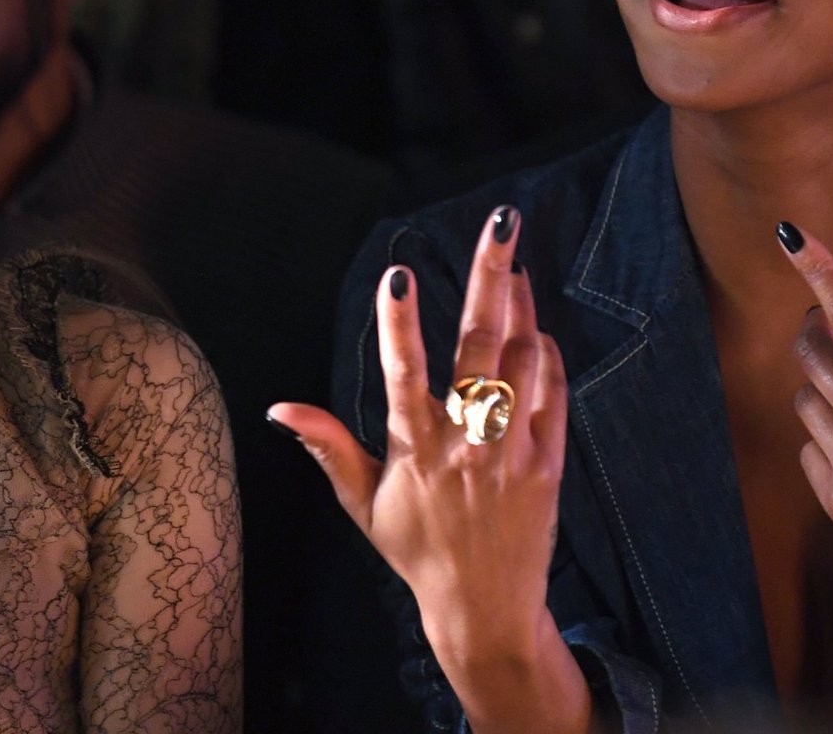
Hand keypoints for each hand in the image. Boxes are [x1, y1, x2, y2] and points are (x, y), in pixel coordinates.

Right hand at [271, 208, 589, 733]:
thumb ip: (328, 447)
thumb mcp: (364, 502)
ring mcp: (511, 450)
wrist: (484, 608)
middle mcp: (464, 442)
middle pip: (478, 343)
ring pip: (522, 359)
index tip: (397, 273)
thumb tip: (279, 409)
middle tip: (503, 223)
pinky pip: (554, 393)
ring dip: (521, 306)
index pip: (402, 370)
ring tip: (516, 266)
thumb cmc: (416, 551)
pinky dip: (546, 355)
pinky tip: (537, 331)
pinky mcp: (549, 462)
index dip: (397, 320)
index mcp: (413, 447)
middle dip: (490, 276)